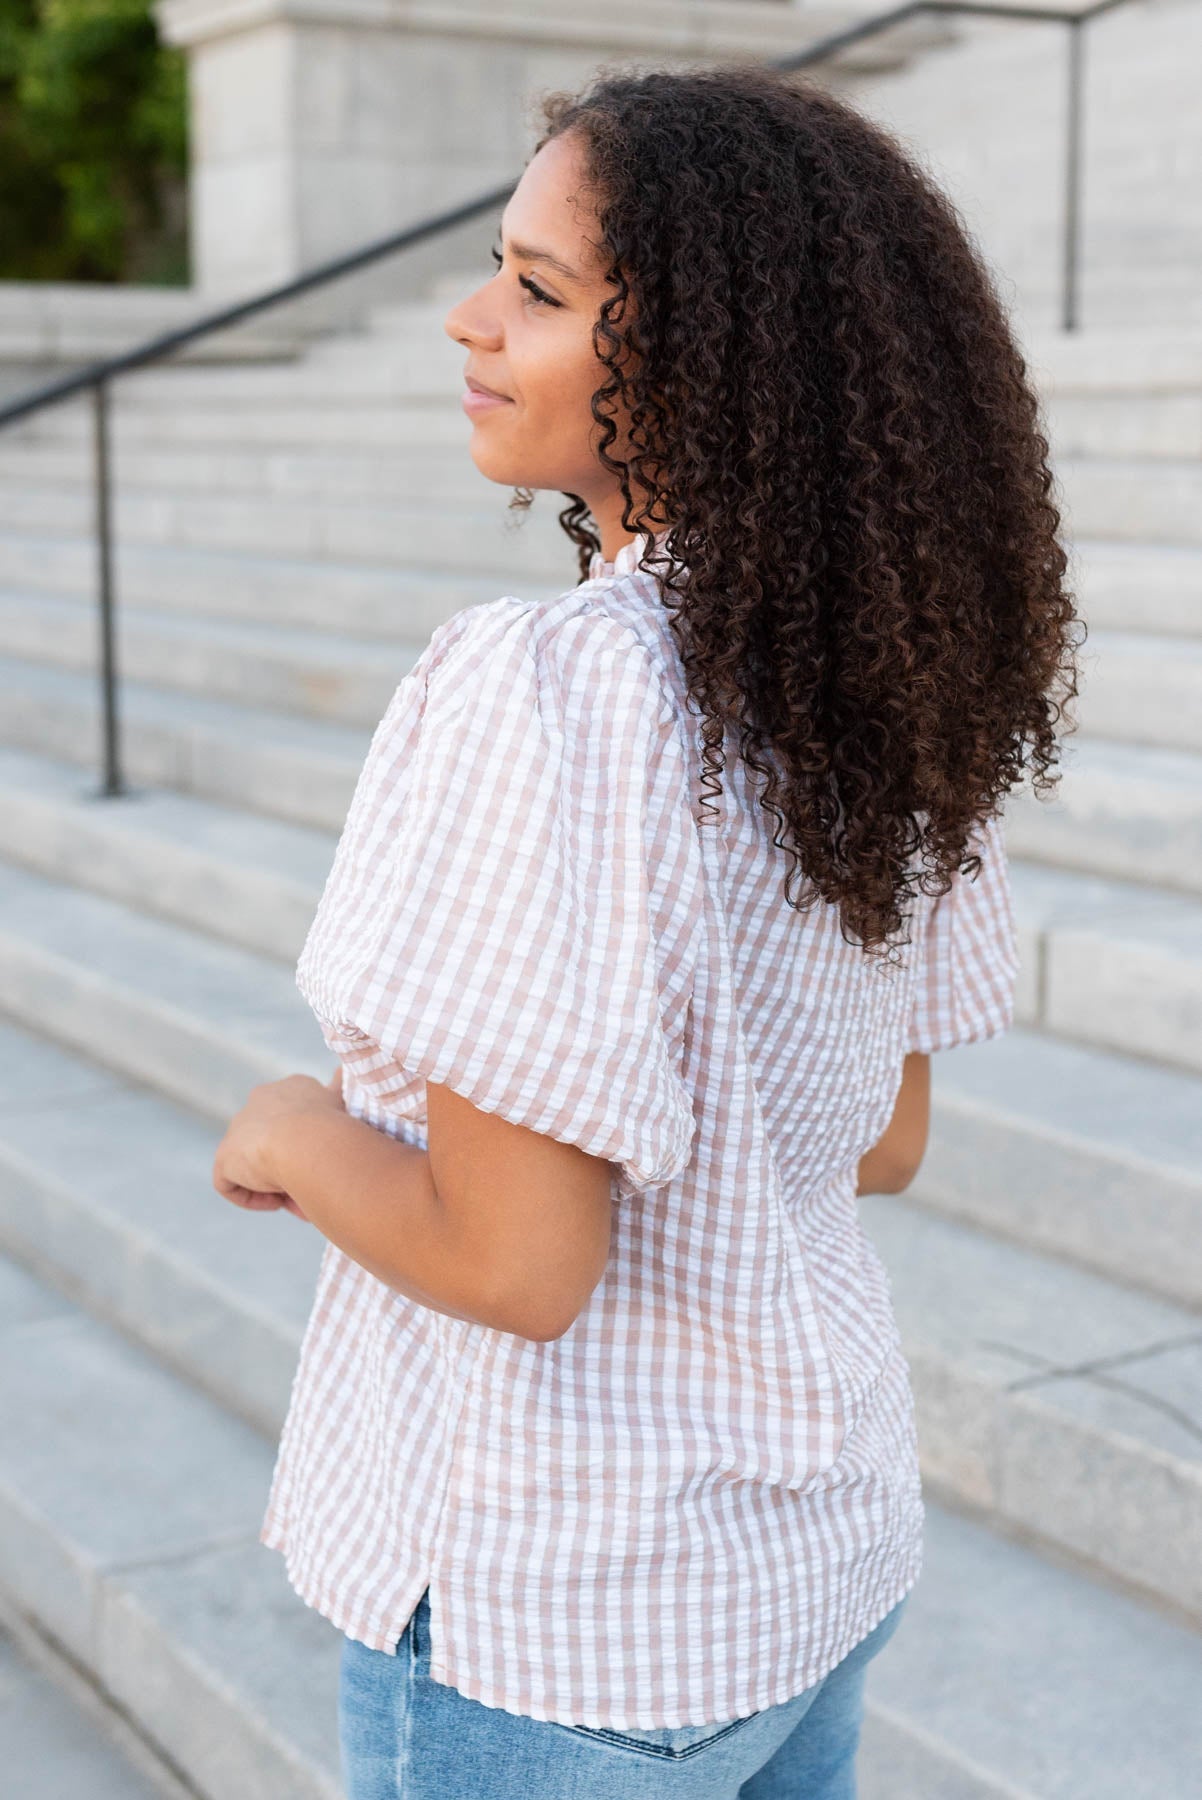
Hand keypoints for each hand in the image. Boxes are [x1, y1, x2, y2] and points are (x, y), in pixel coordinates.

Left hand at [212, 1066, 345, 1219]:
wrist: (307, 1140)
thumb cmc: (337, 1126)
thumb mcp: (345, 1102)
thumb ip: (341, 1088)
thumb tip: (343, 1071)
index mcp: (291, 1088)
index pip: (298, 1119)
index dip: (311, 1144)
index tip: (327, 1162)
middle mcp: (261, 1101)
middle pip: (276, 1142)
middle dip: (294, 1166)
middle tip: (316, 1186)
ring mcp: (240, 1128)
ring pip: (257, 1164)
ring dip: (279, 1183)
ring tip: (302, 1200)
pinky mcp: (225, 1157)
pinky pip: (232, 1183)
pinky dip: (254, 1197)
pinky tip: (278, 1201)